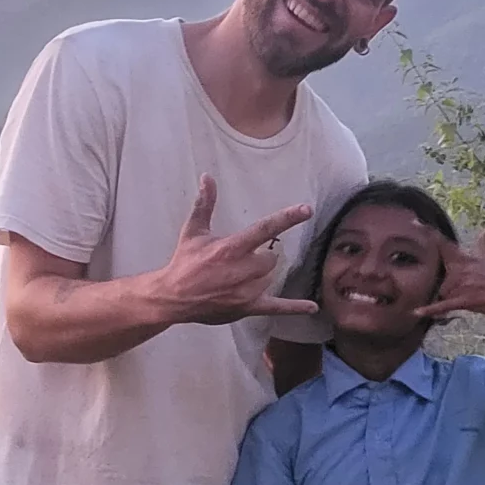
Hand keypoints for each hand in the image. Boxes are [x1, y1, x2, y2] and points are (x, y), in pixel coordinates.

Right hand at [152, 176, 320, 326]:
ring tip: (236, 277)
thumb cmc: (184, 263)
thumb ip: (204, 204)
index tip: (306, 210)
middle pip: (271, 259)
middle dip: (260, 257)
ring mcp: (246, 291)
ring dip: (260, 275)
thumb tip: (207, 177)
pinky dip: (294, 307)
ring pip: (270, 277)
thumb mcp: (193, 231)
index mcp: (230, 248)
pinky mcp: (247, 307)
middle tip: (240, 260)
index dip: (287, 218)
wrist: (172, 298)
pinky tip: (312, 307)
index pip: (264, 229)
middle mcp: (241, 270)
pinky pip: (276, 307)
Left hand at [418, 227, 484, 326]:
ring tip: (467, 301)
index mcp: (467, 257)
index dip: (428, 232)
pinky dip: (431, 310)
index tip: (414, 222)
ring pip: (441, 291)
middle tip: (453, 286)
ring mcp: (464, 284)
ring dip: (446, 298)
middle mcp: (463, 267)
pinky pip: (444, 305)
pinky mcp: (467, 300)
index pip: (443, 243)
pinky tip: (416, 313)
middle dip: (439, 281)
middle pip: (438, 272)